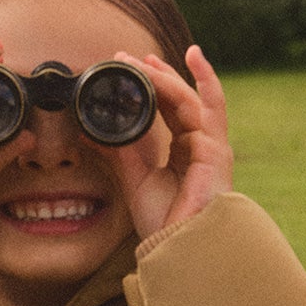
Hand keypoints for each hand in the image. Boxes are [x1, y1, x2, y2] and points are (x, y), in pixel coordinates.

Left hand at [111, 45, 232, 238]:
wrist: (178, 248)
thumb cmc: (165, 222)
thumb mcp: (134, 179)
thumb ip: (119, 152)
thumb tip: (90, 130)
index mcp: (186, 151)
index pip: (171, 108)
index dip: (152, 85)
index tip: (127, 67)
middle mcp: (201, 145)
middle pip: (182, 98)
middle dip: (157, 74)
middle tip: (129, 57)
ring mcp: (211, 147)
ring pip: (191, 99)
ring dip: (168, 76)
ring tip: (145, 60)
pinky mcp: (216, 151)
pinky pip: (208, 109)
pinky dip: (199, 83)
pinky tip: (188, 60)